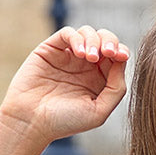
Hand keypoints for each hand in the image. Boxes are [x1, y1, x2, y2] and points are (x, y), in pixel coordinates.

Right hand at [0, 26, 129, 154]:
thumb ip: (116, 89)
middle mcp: (86, 67)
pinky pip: (68, 33)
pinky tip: (79, 52)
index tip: (121, 56)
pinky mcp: (52, 49)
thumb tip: (123, 61)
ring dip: (94, 40)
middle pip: (105, 41)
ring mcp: (69, 56)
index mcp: (100, 81)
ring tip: (90, 57)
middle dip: (110, 42)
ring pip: (88, 33)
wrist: (32, 121)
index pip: (116, 58)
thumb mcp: (99, 111)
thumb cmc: (65, 122)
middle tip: (108, 52)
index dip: (121, 52)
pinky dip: (77, 38)